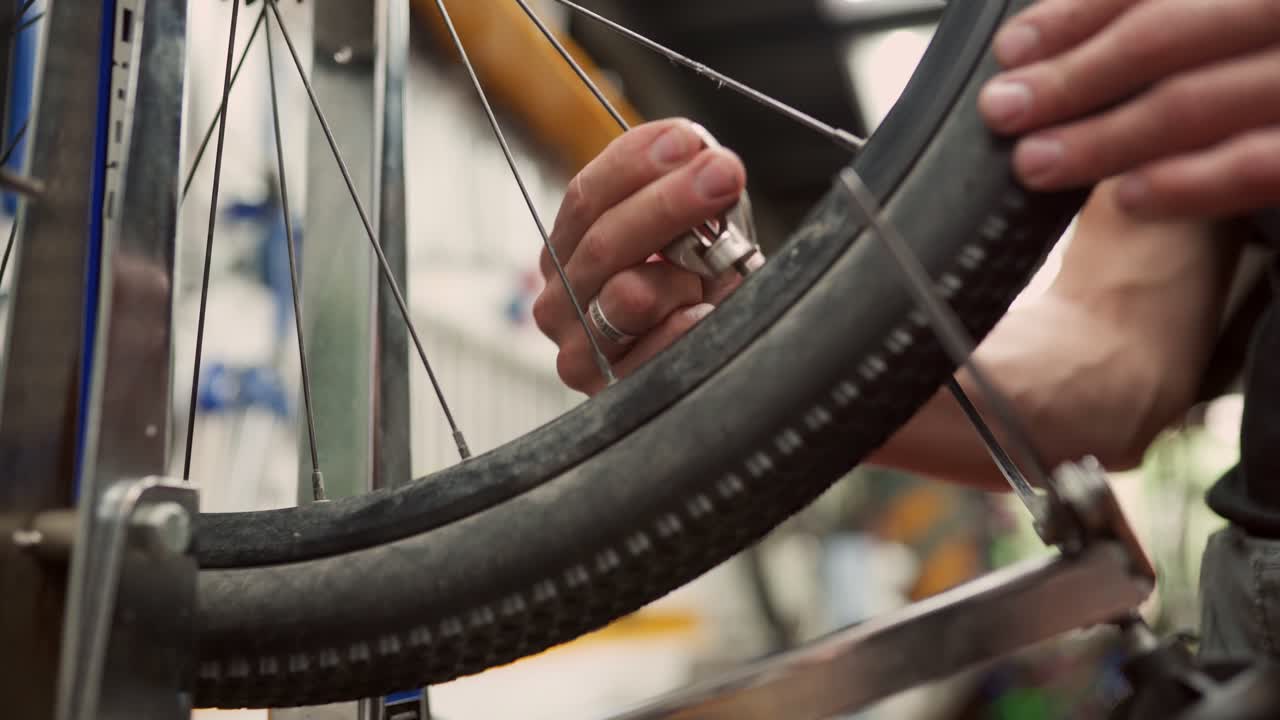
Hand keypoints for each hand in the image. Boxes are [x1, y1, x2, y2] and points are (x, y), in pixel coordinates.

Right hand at [533, 119, 746, 394]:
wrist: (702, 365)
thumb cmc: (690, 293)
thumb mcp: (684, 234)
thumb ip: (681, 191)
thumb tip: (703, 154)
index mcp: (567, 251)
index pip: (588, 196)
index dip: (636, 163)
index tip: (689, 140)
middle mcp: (558, 300)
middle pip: (603, 240)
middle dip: (670, 202)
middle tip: (723, 174)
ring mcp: (578, 350)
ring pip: (624, 294)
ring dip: (679, 276)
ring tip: (708, 270)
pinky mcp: (609, 394)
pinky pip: (654, 352)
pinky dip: (687, 327)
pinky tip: (705, 313)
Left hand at [979, 0, 1279, 217]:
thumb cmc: (1273, 55)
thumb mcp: (1249, 17)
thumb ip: (1185, 13)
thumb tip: (1075, 30)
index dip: (1080, 12)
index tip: (1015, 48)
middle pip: (1171, 34)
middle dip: (1075, 76)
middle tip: (1007, 110)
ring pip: (1203, 100)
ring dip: (1108, 137)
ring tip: (1039, 162)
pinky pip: (1260, 163)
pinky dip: (1191, 182)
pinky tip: (1131, 198)